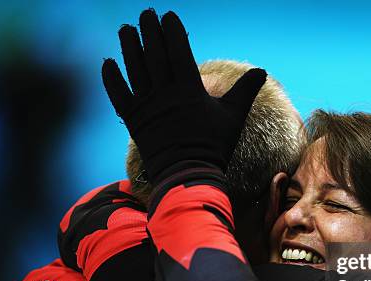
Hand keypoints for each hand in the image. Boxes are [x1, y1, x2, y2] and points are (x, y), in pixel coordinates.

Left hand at [102, 9, 266, 184]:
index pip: (178, 52)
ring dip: (129, 47)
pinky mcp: (134, 121)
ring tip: (126, 29)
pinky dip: (112, 79)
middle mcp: (165, 94)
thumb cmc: (214, 146)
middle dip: (150, 32)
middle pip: (154, 55)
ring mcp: (147, 107)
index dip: (172, 32)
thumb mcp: (234, 116)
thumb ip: (245, 91)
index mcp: (189, 90)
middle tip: (145, 14)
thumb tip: (262, 71)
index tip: (168, 16)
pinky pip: (119, 95)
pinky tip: (108, 63)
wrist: (188, 174)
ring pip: (135, 70)